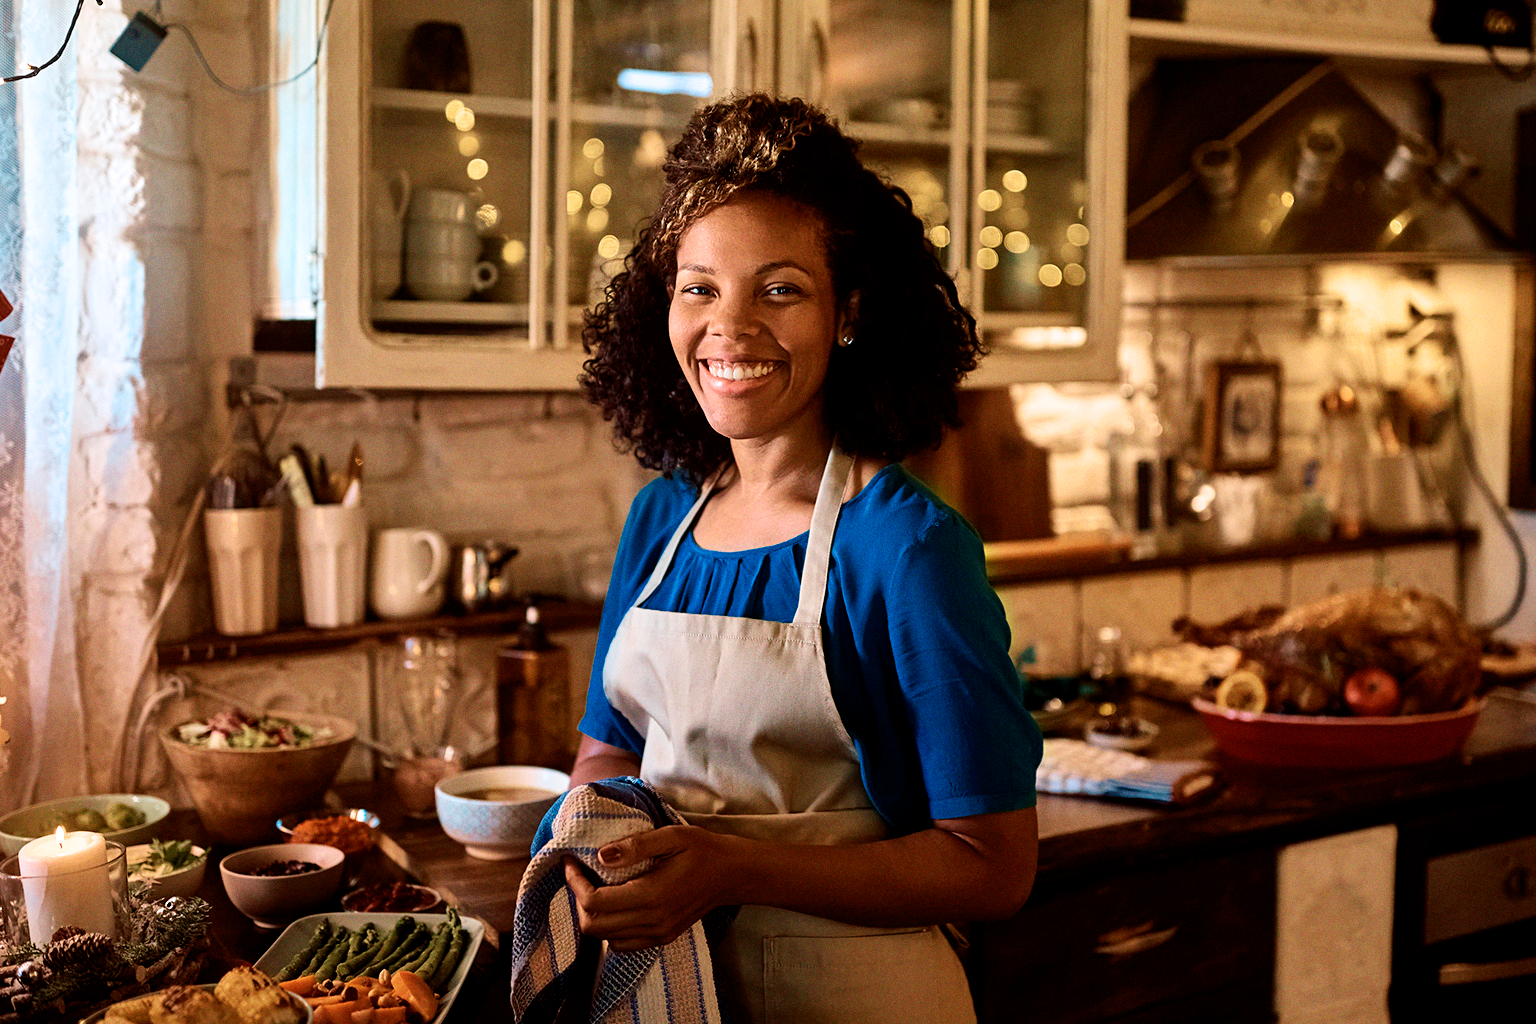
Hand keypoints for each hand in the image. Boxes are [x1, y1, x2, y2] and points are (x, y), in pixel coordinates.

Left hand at [562, 825, 734, 951]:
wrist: (732, 874)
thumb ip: (635, 846)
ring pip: (604, 938)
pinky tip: (613, 904)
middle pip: (594, 927)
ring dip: (592, 915)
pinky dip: (609, 928)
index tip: (571, 861)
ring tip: (593, 887)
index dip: (575, 883)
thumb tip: (601, 856)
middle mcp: (652, 921)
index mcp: (652, 895)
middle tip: (579, 873)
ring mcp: (657, 934)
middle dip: (578, 900)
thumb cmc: (703, 850)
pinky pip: (622, 944)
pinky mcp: (661, 938)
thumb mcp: (671, 836)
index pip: (595, 902)